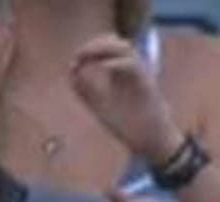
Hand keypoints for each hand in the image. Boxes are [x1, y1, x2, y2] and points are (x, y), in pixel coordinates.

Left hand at [69, 33, 184, 164]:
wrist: (149, 142)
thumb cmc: (127, 125)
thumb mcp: (99, 106)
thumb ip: (85, 90)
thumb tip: (70, 71)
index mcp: (119, 71)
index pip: (106, 46)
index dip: (89, 48)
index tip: (74, 60)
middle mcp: (130, 69)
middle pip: (115, 42)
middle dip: (94, 45)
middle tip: (78, 56)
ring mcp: (140, 74)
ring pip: (125, 48)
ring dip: (104, 49)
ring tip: (87, 58)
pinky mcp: (147, 83)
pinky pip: (133, 65)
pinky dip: (117, 63)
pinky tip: (103, 68)